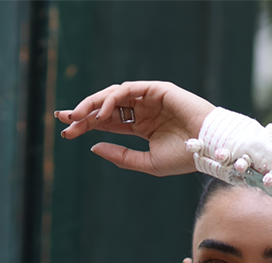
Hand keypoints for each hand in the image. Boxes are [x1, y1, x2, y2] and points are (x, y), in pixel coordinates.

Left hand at [55, 81, 214, 175]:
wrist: (209, 148)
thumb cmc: (184, 158)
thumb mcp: (147, 163)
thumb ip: (121, 156)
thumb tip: (92, 146)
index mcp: (140, 127)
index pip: (106, 123)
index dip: (85, 125)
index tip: (65, 131)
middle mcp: (141, 110)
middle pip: (105, 108)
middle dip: (82, 112)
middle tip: (62, 119)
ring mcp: (148, 98)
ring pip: (112, 96)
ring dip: (93, 104)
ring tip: (77, 117)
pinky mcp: (156, 89)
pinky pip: (128, 90)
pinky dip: (113, 98)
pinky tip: (102, 112)